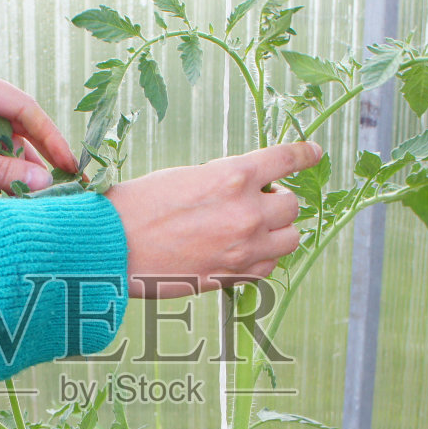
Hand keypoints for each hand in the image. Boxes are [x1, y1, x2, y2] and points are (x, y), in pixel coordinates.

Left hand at [0, 60, 76, 192]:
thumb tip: (44, 182)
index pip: (22, 107)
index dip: (49, 136)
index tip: (69, 164)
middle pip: (18, 125)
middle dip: (36, 156)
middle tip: (62, 185)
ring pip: (6, 143)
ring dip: (18, 168)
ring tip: (37, 195)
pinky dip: (0, 172)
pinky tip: (14, 191)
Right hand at [106, 142, 314, 296]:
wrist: (113, 246)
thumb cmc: (139, 205)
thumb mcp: (187, 176)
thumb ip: (226, 180)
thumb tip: (249, 188)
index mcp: (234, 175)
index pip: (287, 159)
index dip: (305, 154)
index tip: (315, 153)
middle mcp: (247, 211)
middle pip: (291, 204)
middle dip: (276, 199)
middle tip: (256, 200)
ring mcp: (244, 247)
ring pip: (291, 238)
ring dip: (277, 230)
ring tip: (252, 228)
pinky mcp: (234, 276)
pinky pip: (270, 266)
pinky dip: (263, 258)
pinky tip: (242, 251)